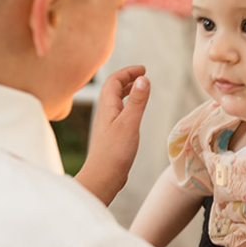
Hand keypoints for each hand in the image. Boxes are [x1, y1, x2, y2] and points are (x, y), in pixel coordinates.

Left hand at [73, 67, 148, 204]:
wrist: (102, 177)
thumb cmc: (115, 152)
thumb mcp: (130, 123)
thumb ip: (137, 101)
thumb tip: (143, 79)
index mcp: (107, 107)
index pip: (114, 80)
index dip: (128, 72)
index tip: (143, 69)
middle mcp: (104, 113)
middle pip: (113, 88)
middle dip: (127, 78)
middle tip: (142, 75)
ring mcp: (106, 123)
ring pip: (115, 100)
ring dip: (126, 91)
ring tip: (139, 88)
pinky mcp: (110, 134)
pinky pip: (118, 112)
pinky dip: (127, 105)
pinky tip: (134, 113)